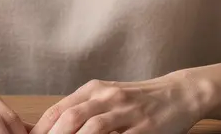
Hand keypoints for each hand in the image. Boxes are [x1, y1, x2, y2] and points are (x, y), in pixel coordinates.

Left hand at [30, 75, 206, 133]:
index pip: (58, 110)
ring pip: (94, 129)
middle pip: (72, 118)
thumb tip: (50, 128)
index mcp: (94, 90)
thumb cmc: (139, 99)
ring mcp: (128, 112)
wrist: (179, 93)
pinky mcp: (146, 127)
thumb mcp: (108, 98)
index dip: (41, 130)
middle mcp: (108, 97)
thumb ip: (83, 109)